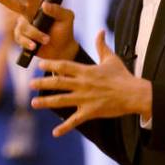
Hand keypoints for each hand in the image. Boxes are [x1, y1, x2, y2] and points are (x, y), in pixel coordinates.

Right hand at [0, 0, 78, 61]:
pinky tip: (34, 46)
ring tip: (46, 39)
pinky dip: (28, 42)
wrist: (62, 49)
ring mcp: (24, 26)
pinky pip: (21, 39)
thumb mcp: (67, 18)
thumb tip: (44, 6)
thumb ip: (58, 10)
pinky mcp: (21, 39)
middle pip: (12, 4)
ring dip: (35, 33)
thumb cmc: (65, 30)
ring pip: (23, 27)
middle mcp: (28, 14)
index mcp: (38, 5)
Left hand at [30, 30, 152, 136]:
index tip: (39, 65)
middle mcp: (83, 84)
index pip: (64, 66)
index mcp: (86, 71)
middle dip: (42, 84)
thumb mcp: (111, 58)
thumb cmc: (123, 76)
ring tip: (33, 104)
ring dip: (46, 103)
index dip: (51, 65)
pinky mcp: (90, 112)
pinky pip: (75, 121)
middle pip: (58, 83)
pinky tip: (55, 133)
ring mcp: (85, 99)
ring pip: (61, 101)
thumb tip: (100, 31)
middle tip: (30, 84)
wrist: (135, 94)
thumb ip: (102, 45)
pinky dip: (65, 128)